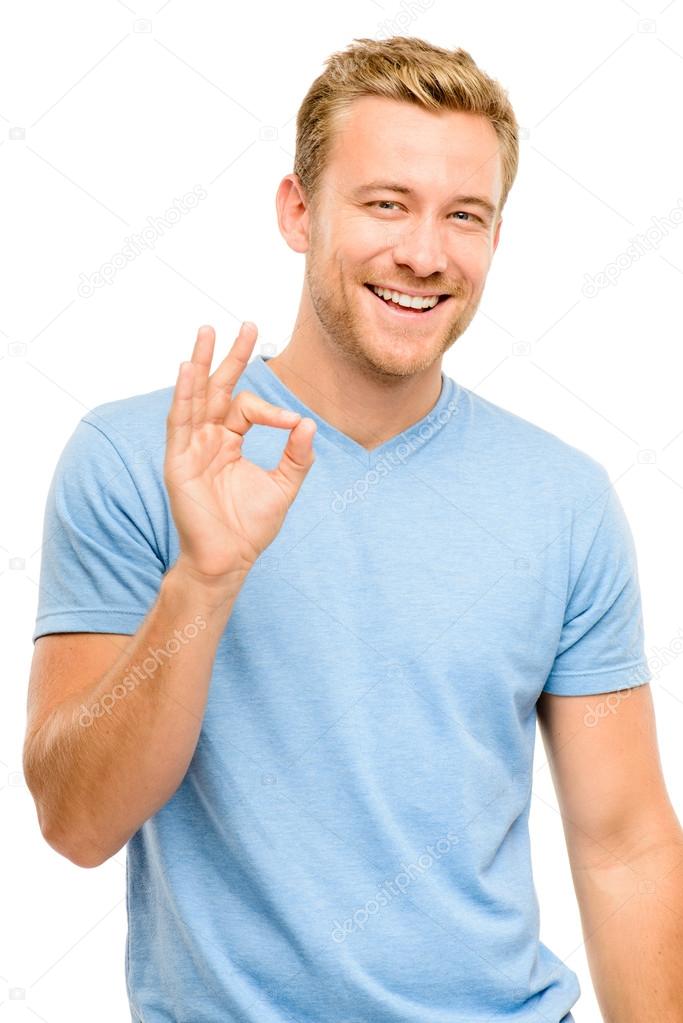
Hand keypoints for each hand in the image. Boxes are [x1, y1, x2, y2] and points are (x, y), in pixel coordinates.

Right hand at [164, 323, 315, 583]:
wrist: (230, 559)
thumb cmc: (250, 528)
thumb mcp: (283, 487)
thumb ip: (297, 456)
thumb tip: (308, 422)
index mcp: (229, 441)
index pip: (248, 408)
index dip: (272, 411)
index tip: (292, 424)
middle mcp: (208, 439)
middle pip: (218, 389)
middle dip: (231, 357)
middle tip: (245, 324)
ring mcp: (190, 448)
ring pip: (196, 398)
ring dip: (202, 364)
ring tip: (208, 332)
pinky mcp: (178, 461)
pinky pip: (180, 422)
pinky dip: (184, 395)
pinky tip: (190, 369)